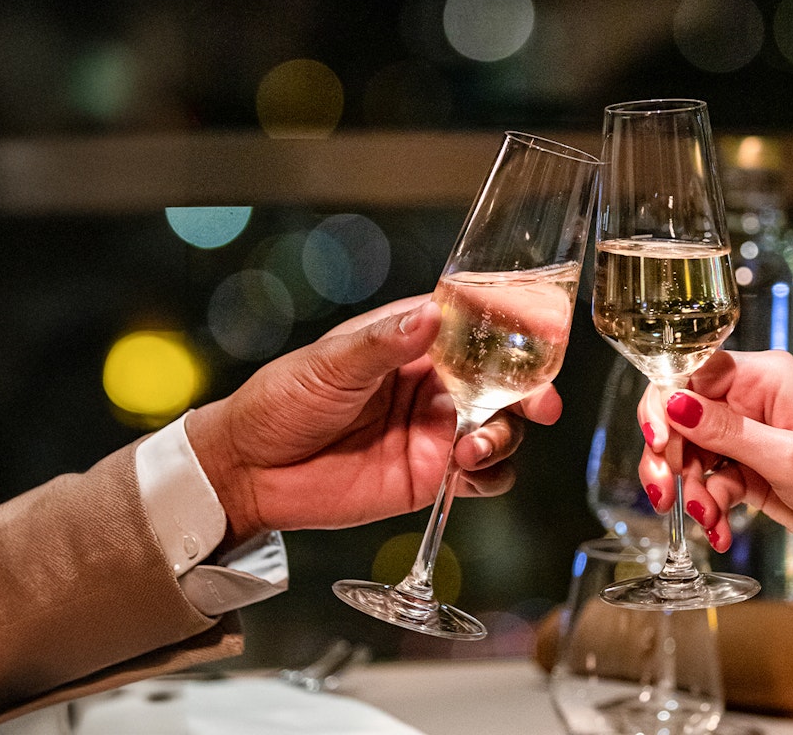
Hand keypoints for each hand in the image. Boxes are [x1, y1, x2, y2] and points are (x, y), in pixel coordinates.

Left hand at [188, 295, 561, 544]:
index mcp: (411, 341)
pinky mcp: (432, 475)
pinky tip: (469, 471)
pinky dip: (491, 473)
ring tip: (474, 447)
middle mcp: (433, 383)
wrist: (251, 471)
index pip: (475, 325)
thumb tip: (430, 316)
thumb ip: (385, 344)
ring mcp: (436, 429)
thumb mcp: (330, 364)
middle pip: (502, 380)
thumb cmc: (281, 402)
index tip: (541, 333)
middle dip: (529, 390)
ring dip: (505, 435)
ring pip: (500, 427)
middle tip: (539, 402)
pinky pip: (483, 475)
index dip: (514, 327)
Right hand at [638, 349, 792, 574]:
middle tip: (664, 492)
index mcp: (768, 378)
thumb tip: (673, 402)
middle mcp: (757, 401)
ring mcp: (756, 439)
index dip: (666, 405)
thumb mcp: (787, 459)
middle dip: (670, 456)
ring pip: (693, 454)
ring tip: (706, 520)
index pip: (693, 373)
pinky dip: (709, 507)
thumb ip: (724, 432)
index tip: (659, 443)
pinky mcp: (756, 473)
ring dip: (691, 491)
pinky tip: (718, 531)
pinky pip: (713, 482)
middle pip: (684, 415)